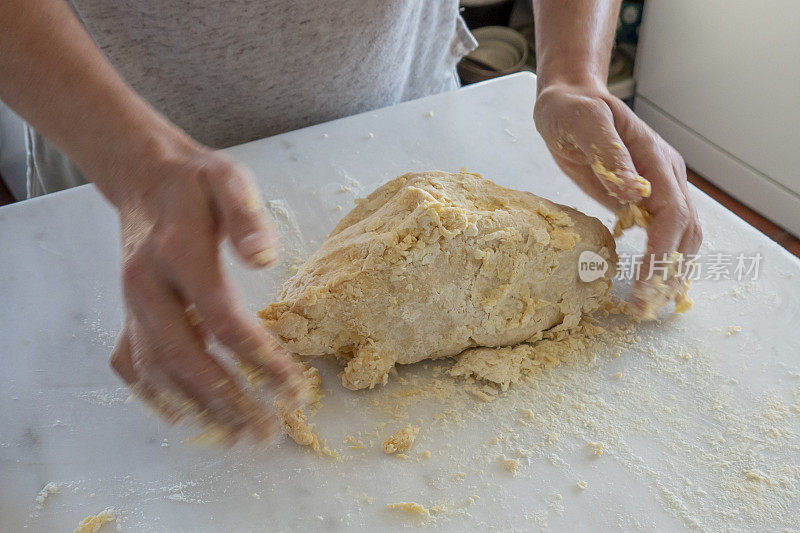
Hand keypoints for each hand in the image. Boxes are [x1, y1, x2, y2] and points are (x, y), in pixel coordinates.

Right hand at [108, 142, 302, 443]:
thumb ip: (247, 217)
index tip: (293, 388)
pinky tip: (182, 416)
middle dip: (228, 400)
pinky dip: (154, 395)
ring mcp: (131, 304)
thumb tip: (265, 257)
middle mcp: (148, 285)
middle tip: (265, 432)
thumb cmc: (195, 182)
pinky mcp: (126, 313)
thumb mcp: (228, 181)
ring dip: (197, 407)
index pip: (223, 320)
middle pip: (187, 357)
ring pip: (159, 369)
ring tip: (234, 437)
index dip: (259, 358)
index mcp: (178, 252)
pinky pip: (132, 363)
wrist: (143, 178)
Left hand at [534, 82, 702, 314]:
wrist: (570, 98)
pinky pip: (659, 232)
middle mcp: (664, 176)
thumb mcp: (585, 123)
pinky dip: (659, 259)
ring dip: (670, 270)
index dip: (663, 251)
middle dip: (669, 270)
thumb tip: (633, 190)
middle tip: (644, 307)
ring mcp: (656, 187)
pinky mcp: (639, 197)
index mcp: (655, 160)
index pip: (672, 214)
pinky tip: (648, 281)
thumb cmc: (573, 108)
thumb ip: (609, 154)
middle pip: (684, 231)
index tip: (647, 283)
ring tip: (650, 303)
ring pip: (680, 235)